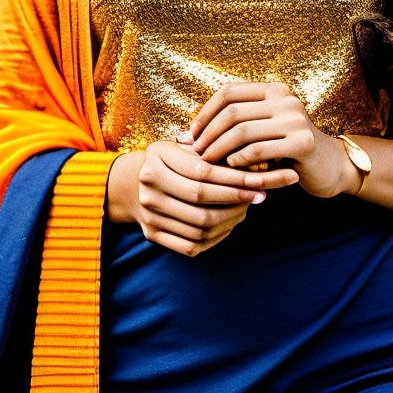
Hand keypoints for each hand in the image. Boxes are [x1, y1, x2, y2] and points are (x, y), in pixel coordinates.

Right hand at [105, 142, 298, 256]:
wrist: (132, 185)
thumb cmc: (169, 162)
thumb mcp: (183, 147)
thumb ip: (212, 152)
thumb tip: (255, 164)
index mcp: (156, 160)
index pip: (202, 172)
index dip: (234, 178)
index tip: (259, 181)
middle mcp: (149, 188)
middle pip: (201, 200)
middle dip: (236, 199)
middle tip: (259, 196)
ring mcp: (149, 214)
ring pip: (199, 226)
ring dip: (230, 220)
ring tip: (245, 210)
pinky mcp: (152, 235)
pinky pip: (191, 245)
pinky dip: (216, 238)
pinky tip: (229, 225)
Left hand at [184, 80, 354, 198]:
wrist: (330, 167)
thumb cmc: (287, 151)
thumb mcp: (262, 130)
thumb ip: (235, 125)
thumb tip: (187, 132)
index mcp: (274, 90)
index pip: (229, 92)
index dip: (205, 111)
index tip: (190, 133)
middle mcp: (286, 99)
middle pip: (233, 111)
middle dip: (208, 133)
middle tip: (194, 151)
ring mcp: (296, 119)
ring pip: (242, 130)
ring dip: (219, 148)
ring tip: (206, 162)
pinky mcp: (302, 142)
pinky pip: (258, 149)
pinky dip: (239, 159)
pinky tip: (231, 167)